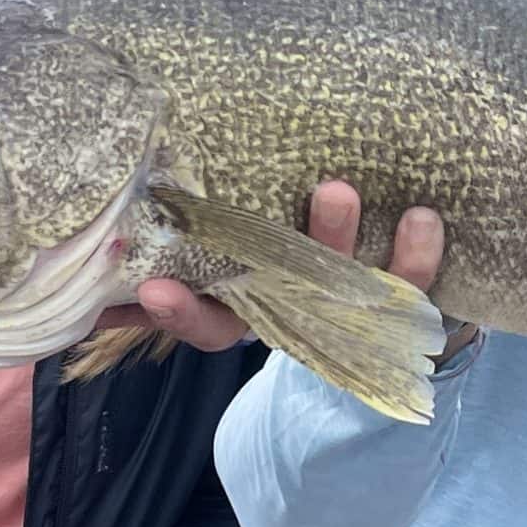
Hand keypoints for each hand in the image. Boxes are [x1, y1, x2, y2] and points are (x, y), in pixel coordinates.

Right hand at [91, 182, 470, 359]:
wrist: (379, 336)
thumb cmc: (278, 274)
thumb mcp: (225, 269)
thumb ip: (179, 253)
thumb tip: (105, 240)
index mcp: (244, 310)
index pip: (205, 322)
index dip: (180, 311)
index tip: (153, 289)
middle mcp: (293, 316)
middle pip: (276, 303)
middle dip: (265, 266)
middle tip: (236, 232)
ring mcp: (346, 311)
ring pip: (341, 288)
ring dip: (337, 242)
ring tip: (337, 190)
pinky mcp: (399, 300)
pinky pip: (410, 284)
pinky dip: (416, 254)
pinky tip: (421, 216)